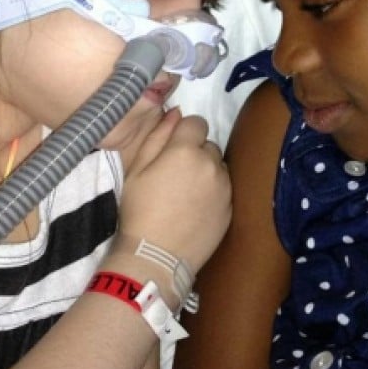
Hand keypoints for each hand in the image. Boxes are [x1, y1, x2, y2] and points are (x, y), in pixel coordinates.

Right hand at [118, 108, 230, 271]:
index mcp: (186, 150)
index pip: (196, 122)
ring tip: (186, 194)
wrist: (156, 256)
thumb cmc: (139, 211)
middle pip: (208, 145)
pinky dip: (214, 192)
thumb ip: (157, 136)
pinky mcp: (231, 208)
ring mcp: (225, 187)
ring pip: (218, 167)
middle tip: (175, 175)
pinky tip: (196, 209)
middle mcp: (212, 164)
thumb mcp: (136, 170)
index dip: (183, 133)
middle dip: (194, 153)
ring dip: (206, 172)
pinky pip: (224, 188)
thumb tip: (176, 112)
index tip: (171, 149)